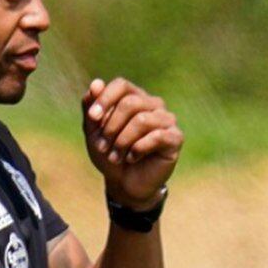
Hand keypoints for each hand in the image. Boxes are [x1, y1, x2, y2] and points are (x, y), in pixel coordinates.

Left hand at [82, 77, 182, 208]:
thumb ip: (91, 108)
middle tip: (102, 146)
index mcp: (134, 97)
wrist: (124, 183)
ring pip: (142, 120)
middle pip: (130, 103)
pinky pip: (156, 136)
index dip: (105, 99)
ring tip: (115, 157)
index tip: (92, 118)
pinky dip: (138, 149)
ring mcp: (166, 120)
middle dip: (111, 127)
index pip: (121, 85)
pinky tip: (132, 158)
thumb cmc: (109, 154)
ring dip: (122, 141)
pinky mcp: (175, 138)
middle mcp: (153, 104)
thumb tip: (96, 83)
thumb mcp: (93, 132)